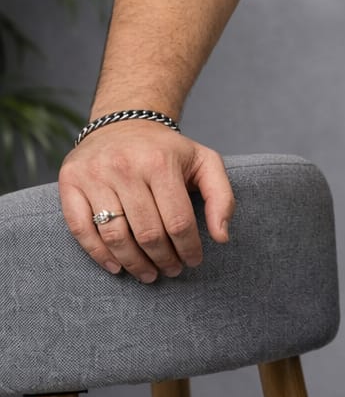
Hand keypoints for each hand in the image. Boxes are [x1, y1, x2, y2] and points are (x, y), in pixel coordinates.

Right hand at [59, 123, 234, 282]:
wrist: (124, 122)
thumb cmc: (167, 150)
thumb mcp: (204, 162)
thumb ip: (221, 197)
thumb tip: (221, 237)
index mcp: (160, 161)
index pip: (178, 221)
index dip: (188, 249)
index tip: (193, 261)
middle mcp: (125, 166)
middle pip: (147, 233)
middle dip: (164, 260)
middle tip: (171, 270)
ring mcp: (94, 174)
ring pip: (115, 236)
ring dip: (134, 264)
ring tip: (148, 274)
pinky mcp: (70, 181)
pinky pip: (81, 229)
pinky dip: (99, 255)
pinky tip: (117, 266)